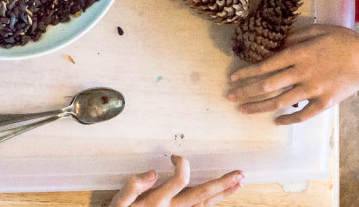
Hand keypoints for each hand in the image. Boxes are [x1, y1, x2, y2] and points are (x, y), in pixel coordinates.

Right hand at [109, 155, 242, 206]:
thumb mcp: (119, 202)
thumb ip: (133, 186)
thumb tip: (152, 172)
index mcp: (158, 201)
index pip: (180, 181)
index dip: (182, 165)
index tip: (174, 157)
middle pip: (202, 195)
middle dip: (221, 184)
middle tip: (239, 174)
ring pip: (205, 204)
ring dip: (223, 193)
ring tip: (239, 183)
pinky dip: (213, 203)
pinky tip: (222, 196)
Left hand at [228, 25, 358, 124]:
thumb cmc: (344, 41)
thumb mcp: (317, 30)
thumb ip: (294, 36)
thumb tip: (276, 42)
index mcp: (298, 54)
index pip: (265, 66)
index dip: (246, 73)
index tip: (232, 78)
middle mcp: (301, 73)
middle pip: (267, 85)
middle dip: (245, 91)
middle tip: (229, 96)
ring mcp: (313, 90)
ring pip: (280, 101)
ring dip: (259, 106)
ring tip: (243, 110)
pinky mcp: (325, 102)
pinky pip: (303, 115)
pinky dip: (289, 119)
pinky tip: (276, 121)